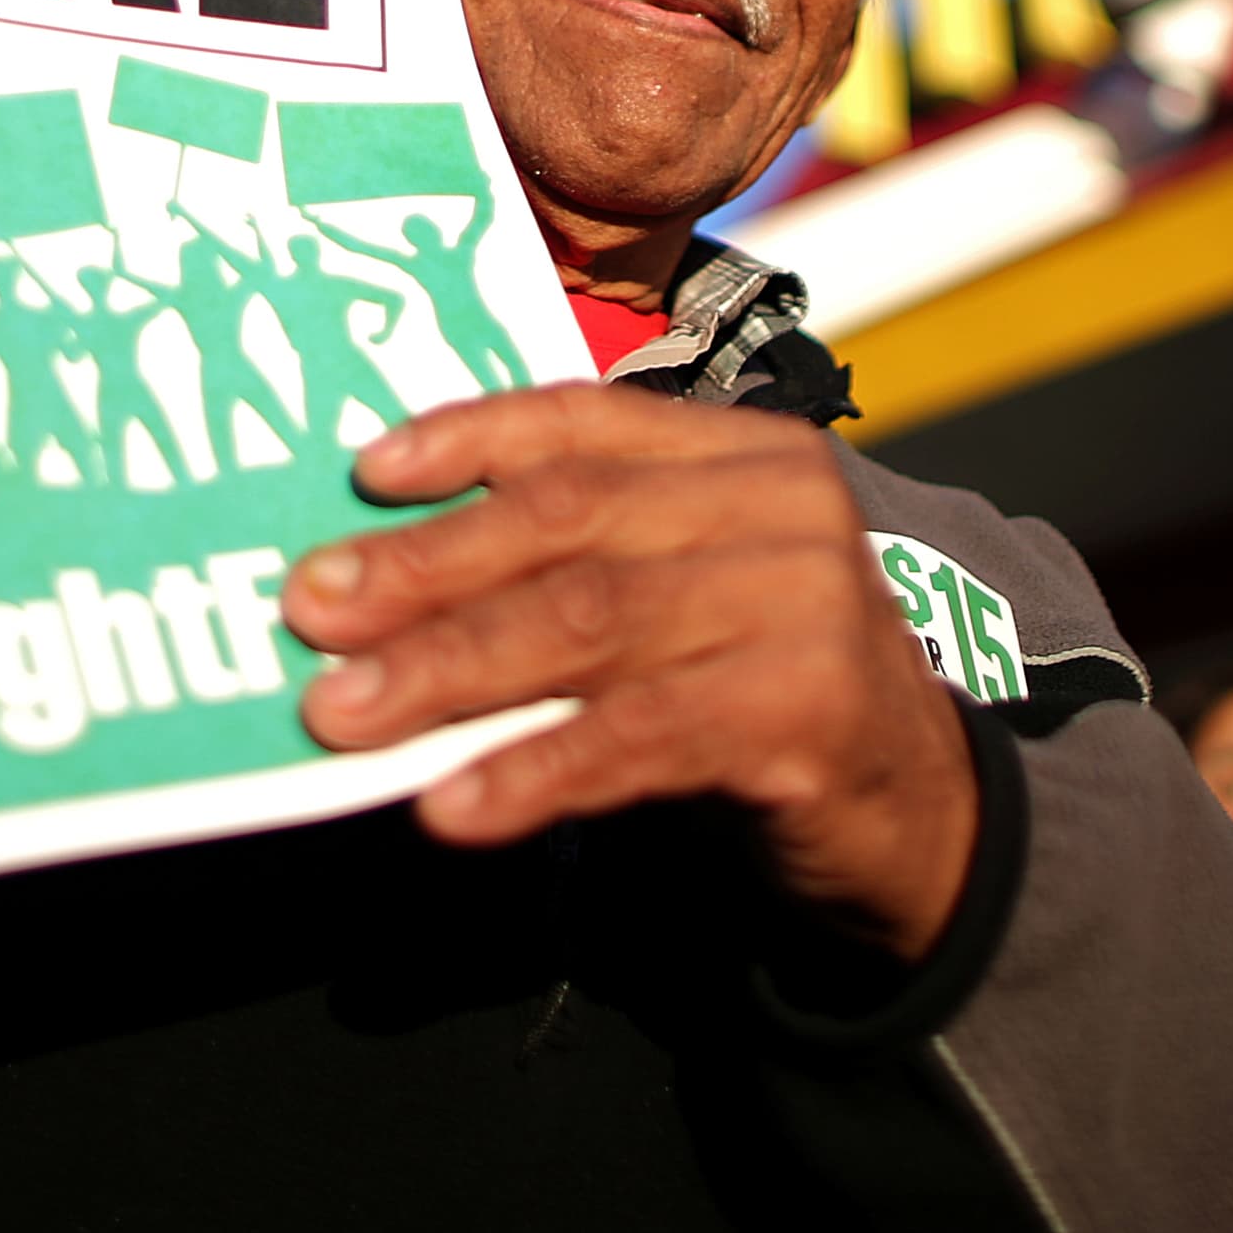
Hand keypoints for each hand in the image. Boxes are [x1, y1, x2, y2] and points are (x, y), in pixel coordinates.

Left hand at [284, 385, 977, 959]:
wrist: (919, 812)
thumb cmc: (758, 687)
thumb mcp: (681, 596)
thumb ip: (573, 566)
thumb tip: (374, 590)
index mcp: (744, 454)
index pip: (591, 420)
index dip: (471, 436)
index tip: (364, 473)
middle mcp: (783, 509)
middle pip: (573, 521)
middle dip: (427, 567)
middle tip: (312, 613)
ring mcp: (806, 608)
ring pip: (593, 623)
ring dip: (449, 670)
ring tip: (345, 714)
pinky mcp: (808, 717)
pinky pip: (641, 736)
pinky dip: (535, 769)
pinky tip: (455, 804)